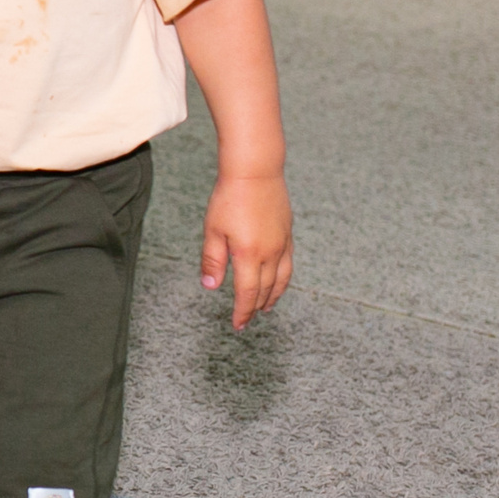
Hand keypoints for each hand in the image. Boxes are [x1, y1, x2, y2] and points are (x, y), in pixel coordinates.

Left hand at [202, 170, 291, 328]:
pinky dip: (282, 279)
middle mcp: (270, 253)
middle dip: (255, 307)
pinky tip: (277, 280)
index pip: (247, 293)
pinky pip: (288, 264)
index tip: (238, 325)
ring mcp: (282, 243)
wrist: (256, 172)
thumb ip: (213, 260)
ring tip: (266, 307)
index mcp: (249, 255)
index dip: (243, 311)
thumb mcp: (213, 231)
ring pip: (281, 279)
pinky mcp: (288, 233)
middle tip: (248, 320)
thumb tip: (211, 287)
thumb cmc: (229, 198)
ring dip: (273, 296)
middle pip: (265, 289)